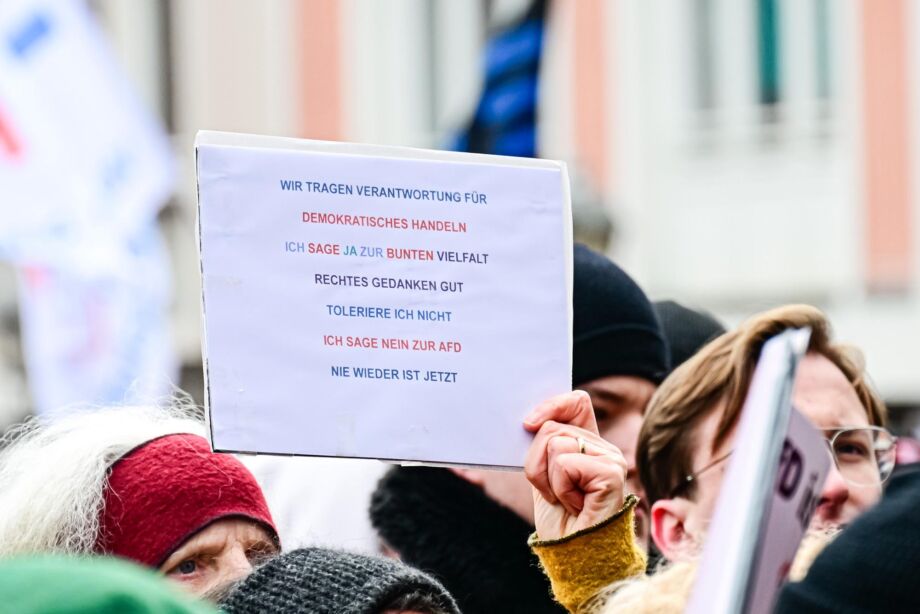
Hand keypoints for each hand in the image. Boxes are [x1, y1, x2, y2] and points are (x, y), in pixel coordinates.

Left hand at [523, 391, 627, 539]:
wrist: (575, 555)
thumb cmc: (560, 520)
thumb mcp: (543, 474)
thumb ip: (544, 445)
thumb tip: (531, 421)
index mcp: (589, 443)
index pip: (577, 402)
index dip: (552, 405)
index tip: (528, 424)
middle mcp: (604, 448)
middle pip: (553, 427)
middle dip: (537, 461)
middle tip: (553, 491)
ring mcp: (612, 459)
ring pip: (555, 444)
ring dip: (547, 478)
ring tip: (565, 499)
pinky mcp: (611, 473)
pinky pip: (565, 464)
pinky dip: (559, 488)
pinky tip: (575, 505)